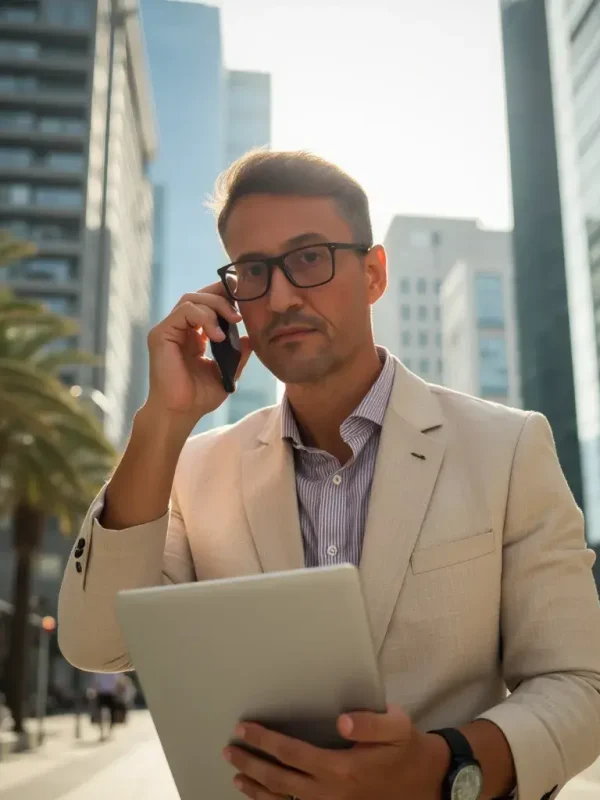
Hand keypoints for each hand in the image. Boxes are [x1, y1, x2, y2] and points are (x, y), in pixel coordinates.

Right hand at [146, 282, 251, 421]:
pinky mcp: (161, 334)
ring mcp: (169, 330)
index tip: (244, 301)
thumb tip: (251, 338)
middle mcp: (179, 329)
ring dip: (216, 306)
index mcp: (193, 336)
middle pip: (199, 295)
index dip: (224, 297)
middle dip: (222, 296)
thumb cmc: (198, 398)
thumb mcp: (227, 373)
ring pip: (192, 299)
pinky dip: (204, 317)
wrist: (180, 413)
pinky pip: (184, 311)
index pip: (207, 304)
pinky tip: (218, 335)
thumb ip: (238, 355)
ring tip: (232, 322)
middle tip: (240, 313)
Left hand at [223, 706, 449, 798]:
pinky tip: (263, 798)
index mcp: (342, 769)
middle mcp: (332, 793)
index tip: (244, 729)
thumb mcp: (398, 726)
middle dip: (251, 764)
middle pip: (280, 780)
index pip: (291, 754)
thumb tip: (342, 721)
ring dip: (257, 789)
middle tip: (229, 750)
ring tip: (237, 776)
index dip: (264, 741)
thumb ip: (371, 723)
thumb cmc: (407, 750)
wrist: (428, 782)